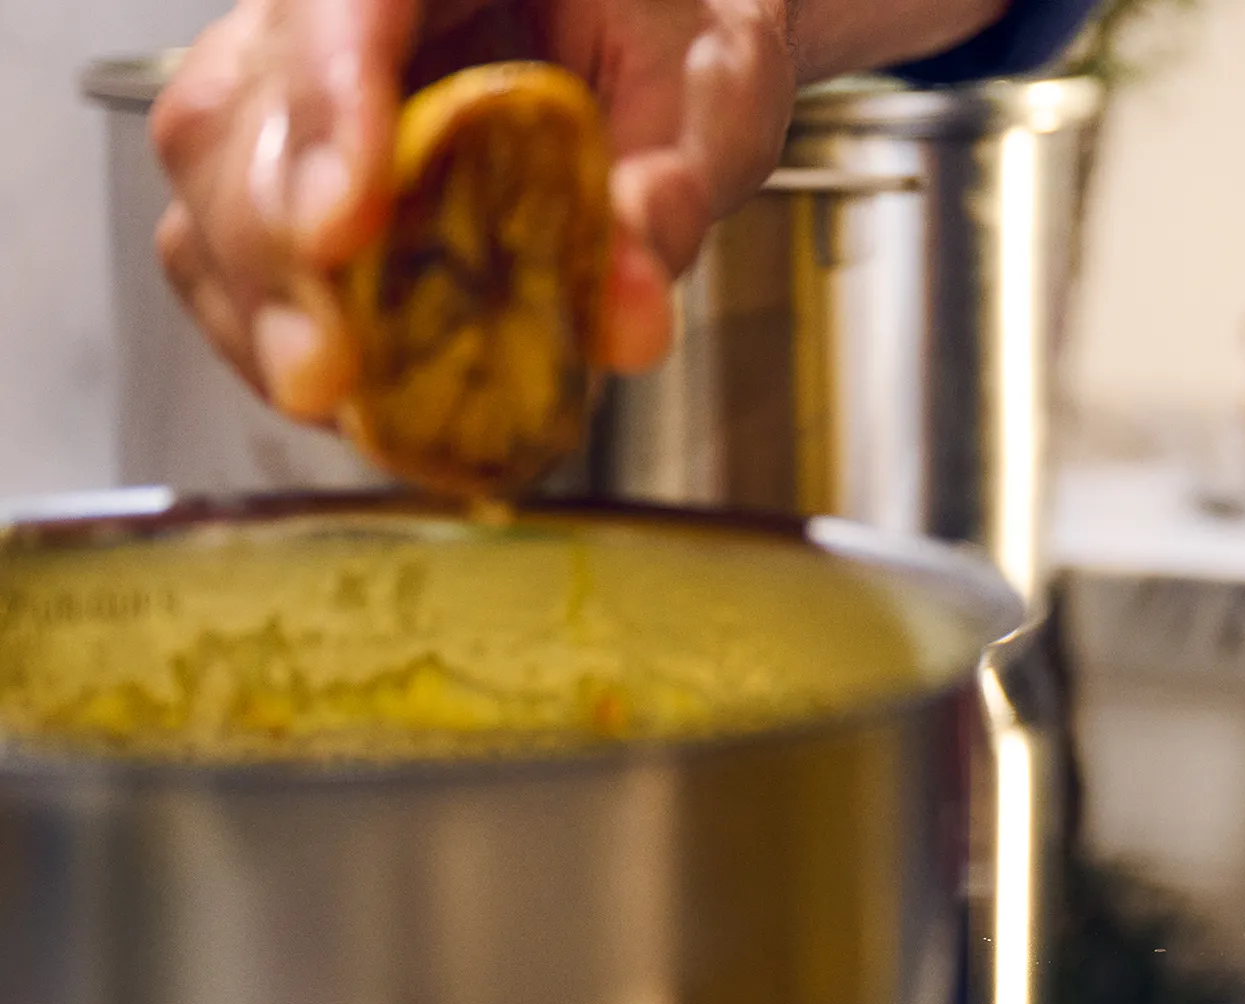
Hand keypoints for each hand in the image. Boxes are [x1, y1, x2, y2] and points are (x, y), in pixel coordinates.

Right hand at [148, 0, 1002, 420]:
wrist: (664, 26)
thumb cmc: (673, 30)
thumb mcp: (706, 93)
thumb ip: (668, 189)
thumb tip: (627, 313)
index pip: (339, 9)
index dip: (325, 120)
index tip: (339, 231)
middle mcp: (333, 4)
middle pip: (238, 108)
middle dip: (273, 256)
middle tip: (330, 368)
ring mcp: (292, 72)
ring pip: (209, 176)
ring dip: (259, 306)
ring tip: (332, 395)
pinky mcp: (283, 153)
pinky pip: (224, 235)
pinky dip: (266, 320)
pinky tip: (334, 381)